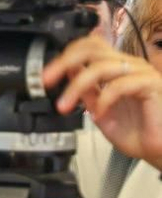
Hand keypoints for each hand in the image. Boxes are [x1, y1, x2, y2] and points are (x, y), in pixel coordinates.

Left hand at [44, 35, 161, 166]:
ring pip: (101, 67)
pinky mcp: (152, 85)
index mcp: (117, 69)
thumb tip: (69, 71)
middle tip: (46, 81)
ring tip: (64, 106)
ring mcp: (142, 73)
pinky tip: (98, 114)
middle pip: (92, 49)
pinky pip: (120, 85)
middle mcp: (130, 66)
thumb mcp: (100, 110)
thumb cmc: (138, 132)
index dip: (66, 55)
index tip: (46, 75)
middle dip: (63, 63)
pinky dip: (103, 99)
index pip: (91, 46)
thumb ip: (87, 91)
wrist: (160, 151)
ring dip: (76, 87)